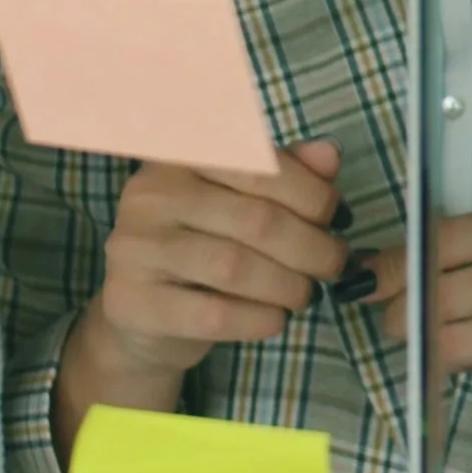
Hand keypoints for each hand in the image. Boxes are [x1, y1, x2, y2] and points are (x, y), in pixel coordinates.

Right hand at [55, 140, 348, 458]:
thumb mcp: (244, 201)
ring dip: (288, 285)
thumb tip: (329, 153)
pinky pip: (213, 314)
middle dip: (312, 247)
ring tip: (306, 293)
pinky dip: (259, 319)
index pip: (260, 167)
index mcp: (181, 156)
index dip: (312, 194)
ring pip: (235, 268)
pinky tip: (277, 319)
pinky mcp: (132, 301)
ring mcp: (135, 247)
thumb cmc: (204, 245)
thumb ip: (286, 172)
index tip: (339, 219)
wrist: (146, 313)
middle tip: (335, 265)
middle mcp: (150, 194)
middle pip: (256, 220)